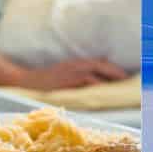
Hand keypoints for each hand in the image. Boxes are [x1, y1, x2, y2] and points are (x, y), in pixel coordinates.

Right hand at [3, 58, 130, 90]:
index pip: (99, 62)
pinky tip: (102, 89)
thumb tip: (93, 76)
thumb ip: (78, 73)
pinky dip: (95, 83)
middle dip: (114, 71)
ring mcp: (71, 72)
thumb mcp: (64, 72)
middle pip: (101, 64)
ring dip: (108, 76)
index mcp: (76, 63)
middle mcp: (76, 65)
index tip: (123, 74)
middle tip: (126, 78)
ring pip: (95, 71)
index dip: (112, 67)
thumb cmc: (46, 79)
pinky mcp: (67, 80)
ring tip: (119, 83)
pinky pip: (85, 81)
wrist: (27, 80)